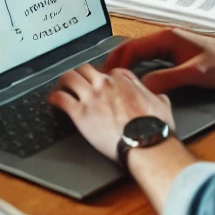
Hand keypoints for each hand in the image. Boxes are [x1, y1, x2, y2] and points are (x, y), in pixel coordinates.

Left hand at [49, 64, 174, 161]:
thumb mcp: (163, 105)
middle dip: (81, 74)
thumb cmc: (155, 128)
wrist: (146, 144)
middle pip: (86, 69)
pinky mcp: (79, 113)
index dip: (105, 78)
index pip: (109, 71)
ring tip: (61, 86)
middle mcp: (105, 85)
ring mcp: (91, 97)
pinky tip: (52, 100)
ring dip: (64, 81)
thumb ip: (156, 96)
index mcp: (123, 81)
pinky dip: (54, 98)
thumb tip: (158, 96)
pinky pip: (61, 99)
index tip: (102, 84)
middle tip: (78, 81)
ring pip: (69, 77)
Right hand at [103, 28, 214, 92]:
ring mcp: (171, 46)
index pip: (132, 47)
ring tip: (116, 80)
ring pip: (141, 54)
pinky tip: (137, 80)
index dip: (117, 61)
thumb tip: (144, 87)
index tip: (106, 74)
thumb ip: (168, 79)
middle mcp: (166, 39)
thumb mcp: (195, 74)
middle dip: (117, 62)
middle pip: (133, 49)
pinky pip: (151, 59)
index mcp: (167, 38)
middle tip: (104, 78)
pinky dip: (139, 68)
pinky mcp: (177, 55)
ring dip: (127, 65)